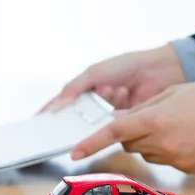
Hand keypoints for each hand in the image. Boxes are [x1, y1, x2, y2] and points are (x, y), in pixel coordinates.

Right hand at [40, 44, 185, 111]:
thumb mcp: (94, 73)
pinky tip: (122, 102)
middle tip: (76, 118)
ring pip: (92, 124)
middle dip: (75, 117)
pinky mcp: (120, 124)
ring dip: (103, 107)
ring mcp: (105, 114)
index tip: (35, 125)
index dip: (47, 114)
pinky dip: (114, 118)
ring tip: (116, 92)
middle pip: (74, 118)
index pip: (58, 105)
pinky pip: (109, 129)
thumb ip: (72, 90)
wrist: (159, 71)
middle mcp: (92, 104)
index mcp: (81, 90)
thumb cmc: (125, 66)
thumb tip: (54, 108)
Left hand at [70, 80, 194, 172]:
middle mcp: (162, 143)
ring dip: (151, 143)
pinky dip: (170, 151)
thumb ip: (142, 109)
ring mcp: (176, 159)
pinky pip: (167, 162)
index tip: (75, 153)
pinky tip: (190, 138)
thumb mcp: (171, 94)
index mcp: (155, 120)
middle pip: (129, 144)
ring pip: (148, 154)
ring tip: (177, 127)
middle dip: (132, 134)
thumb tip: (119, 119)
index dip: (91, 143)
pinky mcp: (189, 169)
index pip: (114, 132)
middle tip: (152, 120)